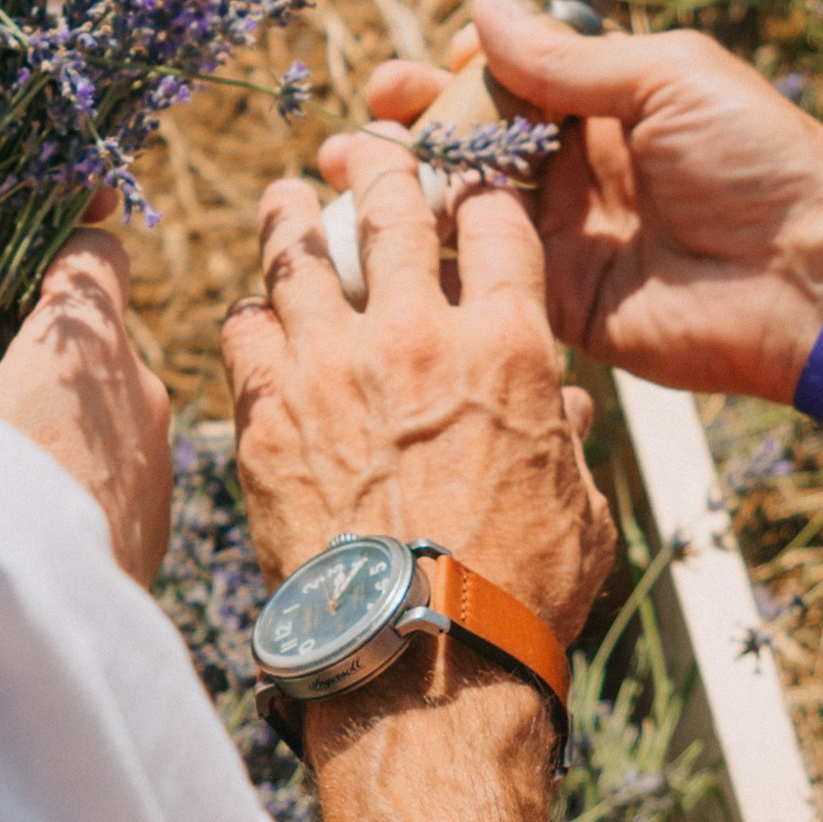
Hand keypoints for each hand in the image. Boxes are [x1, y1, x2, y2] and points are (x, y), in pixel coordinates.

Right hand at [0, 229, 173, 583]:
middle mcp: (138, 390)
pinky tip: (18, 508)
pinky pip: (112, 469)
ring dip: (53, 416)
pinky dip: (72, 472)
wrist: (26, 636)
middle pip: (92, 338)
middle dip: (36, 347)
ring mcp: (154, 459)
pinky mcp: (153, 519)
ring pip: (102, 407)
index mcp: (88, 343)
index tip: (7, 274)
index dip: (51, 250)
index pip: (95, 252)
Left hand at [225, 132, 614, 647]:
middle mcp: (418, 336)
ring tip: (285, 200)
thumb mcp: (578, 510)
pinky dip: (249, 318)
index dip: (482, 192)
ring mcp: (331, 367)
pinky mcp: (266, 413)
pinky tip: (251, 314)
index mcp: (509, 347)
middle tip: (367, 154)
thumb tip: (564, 407)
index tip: (466, 185)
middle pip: (390, 210)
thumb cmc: (516, 597)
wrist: (421, 666)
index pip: (496, 223)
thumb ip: (564, 440)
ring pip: (297, 254)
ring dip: (291, 219)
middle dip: (381, 170)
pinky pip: (244, 333)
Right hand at [350, 0, 822, 404]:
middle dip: (421, 118)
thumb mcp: (667, 77)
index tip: (440, 60)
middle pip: (481, 136)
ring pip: (469, 200)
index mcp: (616, 104)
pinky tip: (385, 225)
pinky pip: (483, 270)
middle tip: (376, 110)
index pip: (521, 76)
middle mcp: (584, 167)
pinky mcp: (559, 298)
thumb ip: (567, 56)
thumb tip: (483, 6)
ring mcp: (568, 234)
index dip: (472, 65)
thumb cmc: (759, 162)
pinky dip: (433, 249)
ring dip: (409, 179)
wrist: (809, 279)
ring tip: (350, 161)